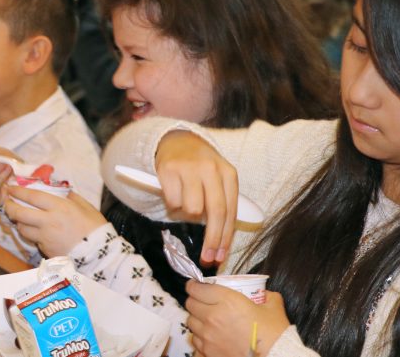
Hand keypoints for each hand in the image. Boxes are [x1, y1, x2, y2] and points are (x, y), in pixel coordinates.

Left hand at [4, 189, 106, 256]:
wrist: (99, 253)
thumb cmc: (94, 228)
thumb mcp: (85, 206)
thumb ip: (70, 197)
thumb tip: (61, 191)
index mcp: (59, 207)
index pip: (32, 197)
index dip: (18, 192)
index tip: (11, 188)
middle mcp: (48, 222)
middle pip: (20, 213)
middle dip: (9, 206)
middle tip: (7, 202)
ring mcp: (45, 237)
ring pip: (22, 228)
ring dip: (18, 222)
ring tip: (19, 217)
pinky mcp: (45, 250)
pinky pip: (33, 240)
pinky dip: (31, 234)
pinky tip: (34, 231)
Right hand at [155, 130, 238, 264]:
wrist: (177, 141)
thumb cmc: (200, 169)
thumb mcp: (218, 180)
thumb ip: (222, 205)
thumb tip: (221, 246)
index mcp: (228, 173)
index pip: (230, 211)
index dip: (226, 238)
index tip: (220, 257)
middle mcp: (211, 168)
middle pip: (215, 212)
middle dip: (212, 240)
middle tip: (207, 258)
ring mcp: (189, 167)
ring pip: (192, 209)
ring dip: (187, 213)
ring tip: (185, 201)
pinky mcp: (169, 169)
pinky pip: (172, 201)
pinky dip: (172, 202)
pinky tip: (174, 191)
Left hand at [186, 281, 289, 356]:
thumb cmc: (274, 334)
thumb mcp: (273, 308)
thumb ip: (268, 296)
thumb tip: (265, 294)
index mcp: (227, 300)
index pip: (197, 289)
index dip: (194, 285)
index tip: (195, 285)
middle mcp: (213, 317)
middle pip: (190, 304)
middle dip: (195, 301)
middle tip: (202, 302)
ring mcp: (208, 336)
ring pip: (190, 322)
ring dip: (197, 319)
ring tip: (207, 321)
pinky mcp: (208, 352)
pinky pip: (195, 341)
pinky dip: (200, 338)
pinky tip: (210, 338)